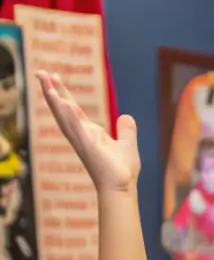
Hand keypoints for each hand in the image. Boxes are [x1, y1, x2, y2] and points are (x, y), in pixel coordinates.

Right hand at [37, 71, 139, 192]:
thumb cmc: (122, 170)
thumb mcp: (127, 144)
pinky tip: (66, 105)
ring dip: (55, 101)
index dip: (62, 93)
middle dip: (51, 91)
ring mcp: (83, 141)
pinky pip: (79, 130)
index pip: (72, 109)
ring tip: (46, 83)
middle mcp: (81, 135)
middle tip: (40, 72)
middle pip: (62, 109)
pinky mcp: (89, 148)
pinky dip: (72, 118)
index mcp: (88, 132)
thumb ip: (126, 129)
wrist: (122, 187)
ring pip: (65, 118)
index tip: (54, 76)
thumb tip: (125, 116)